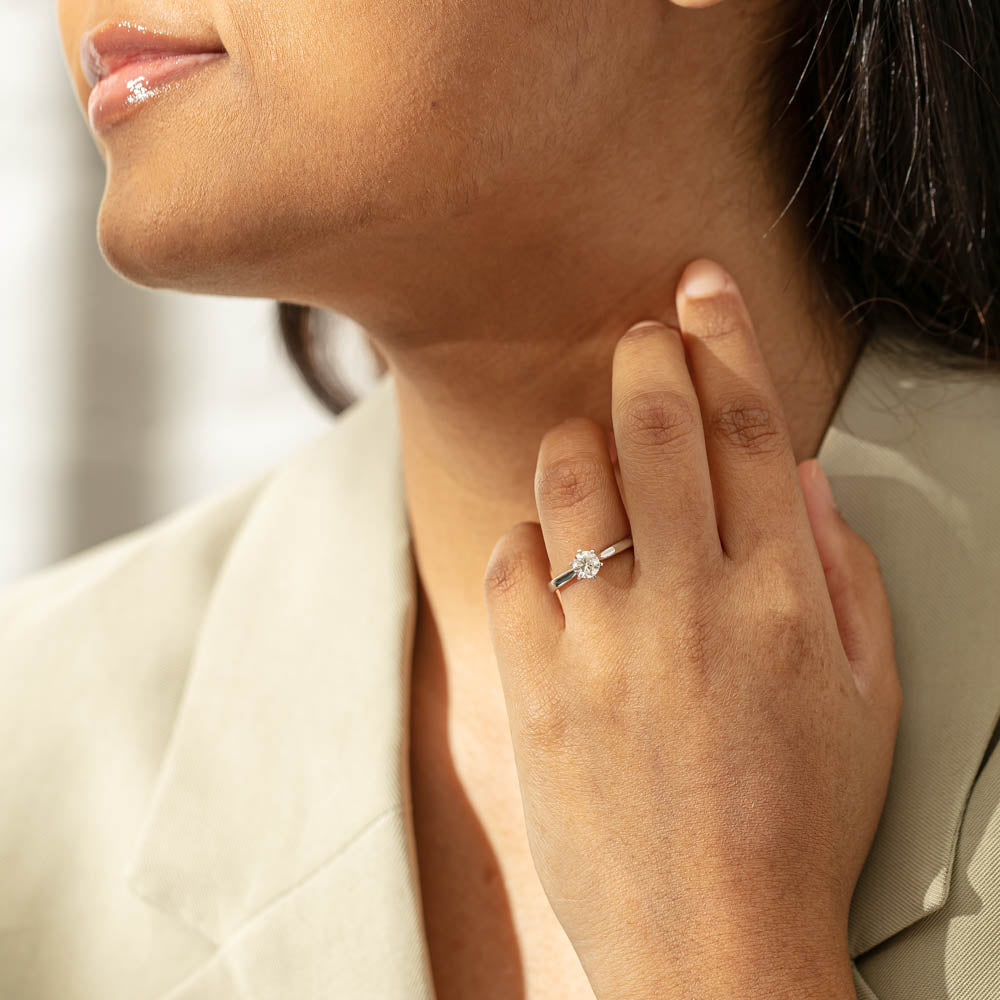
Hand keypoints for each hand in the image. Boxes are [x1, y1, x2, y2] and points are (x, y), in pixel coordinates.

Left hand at [482, 258, 901, 999]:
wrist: (710, 940)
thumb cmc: (793, 826)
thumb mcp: (863, 701)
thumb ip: (842, 579)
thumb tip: (804, 485)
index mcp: (778, 599)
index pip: (749, 428)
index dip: (724, 339)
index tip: (701, 287)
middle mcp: (688, 606)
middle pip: (654, 427)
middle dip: (644, 355)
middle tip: (640, 334)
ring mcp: (602, 643)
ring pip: (569, 477)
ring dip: (578, 437)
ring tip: (593, 447)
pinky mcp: (534, 684)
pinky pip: (511, 563)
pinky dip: (529, 536)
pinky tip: (554, 554)